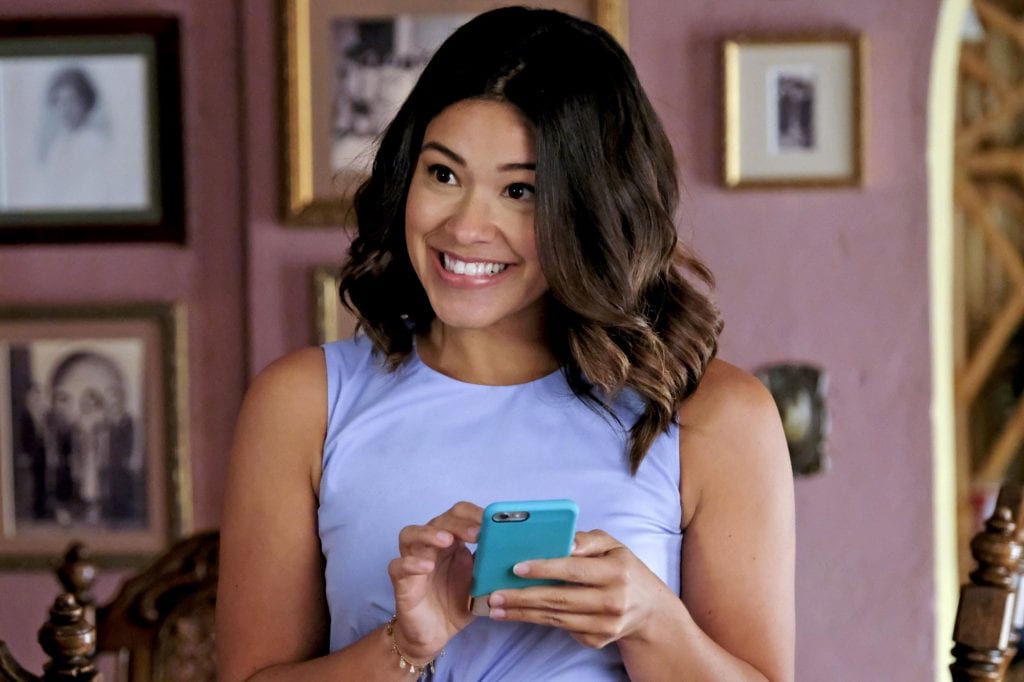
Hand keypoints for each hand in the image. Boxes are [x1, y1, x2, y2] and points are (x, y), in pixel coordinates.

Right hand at [386, 501, 481, 658]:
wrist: (436, 634)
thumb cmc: (457, 602)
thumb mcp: (481, 582)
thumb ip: (490, 563)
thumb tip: (512, 546)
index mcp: (452, 542)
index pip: (458, 514)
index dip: (474, 514)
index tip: (492, 521)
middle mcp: (431, 546)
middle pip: (437, 520)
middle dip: (457, 523)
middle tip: (476, 534)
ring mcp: (413, 561)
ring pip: (410, 534)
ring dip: (429, 533)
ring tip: (447, 540)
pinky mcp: (401, 582)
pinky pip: (397, 566)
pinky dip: (411, 563)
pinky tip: (427, 567)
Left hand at [486, 529, 675, 648]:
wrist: (648, 609)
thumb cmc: (622, 568)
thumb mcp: (612, 545)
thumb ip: (587, 540)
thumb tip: (564, 542)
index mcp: (617, 571)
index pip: (574, 569)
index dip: (544, 568)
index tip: (516, 568)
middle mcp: (613, 600)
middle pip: (560, 599)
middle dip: (523, 597)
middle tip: (494, 594)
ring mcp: (606, 625)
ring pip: (556, 618)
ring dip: (523, 613)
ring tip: (497, 607)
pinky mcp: (598, 640)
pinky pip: (562, 628)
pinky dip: (537, 621)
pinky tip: (517, 615)